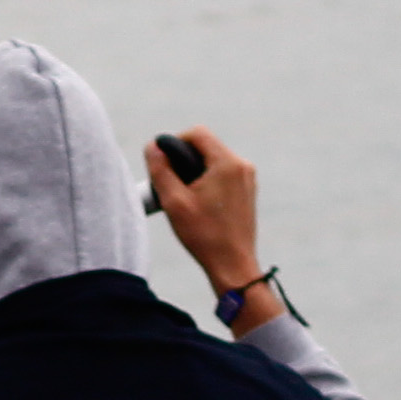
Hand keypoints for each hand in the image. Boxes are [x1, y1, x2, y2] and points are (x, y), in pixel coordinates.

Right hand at [149, 127, 266, 318]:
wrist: (233, 266)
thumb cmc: (205, 236)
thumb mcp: (174, 202)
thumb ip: (161, 170)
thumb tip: (152, 147)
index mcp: (227, 163)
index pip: (197, 133)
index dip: (175, 142)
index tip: (164, 164)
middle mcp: (242, 166)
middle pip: (206, 146)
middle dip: (184, 160)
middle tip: (171, 185)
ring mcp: (248, 179)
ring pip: (214, 161)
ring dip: (195, 172)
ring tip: (183, 199)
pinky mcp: (247, 191)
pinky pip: (223, 175)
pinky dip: (207, 182)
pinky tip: (198, 206)